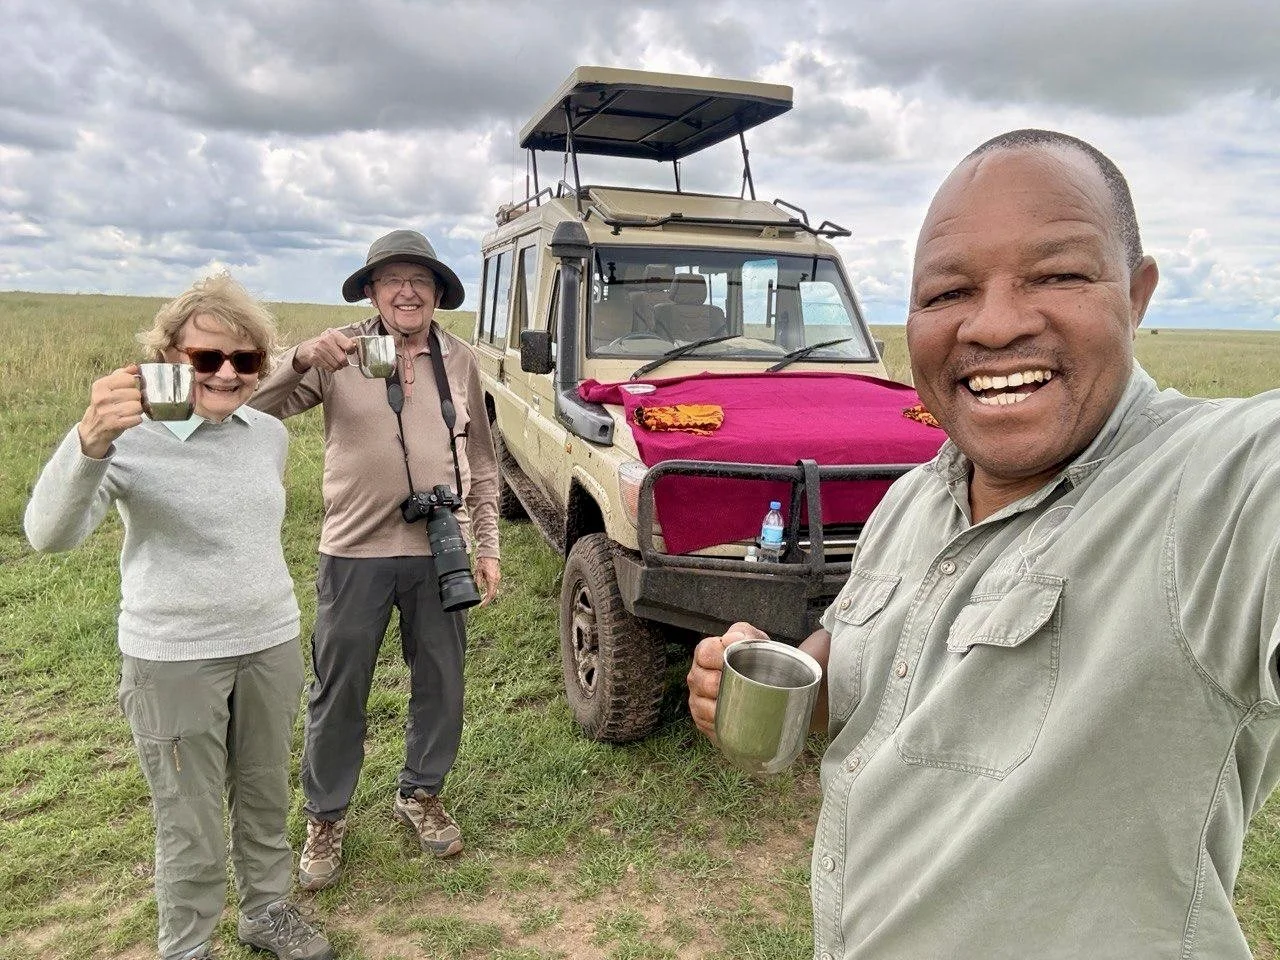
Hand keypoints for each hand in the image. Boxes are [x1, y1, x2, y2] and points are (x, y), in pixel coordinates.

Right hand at [77, 365, 143, 458]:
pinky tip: (128, 420)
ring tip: (128, 412)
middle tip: (127, 404)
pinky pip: (137, 419)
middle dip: (136, 399)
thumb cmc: (104, 406)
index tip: (126, 391)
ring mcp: (107, 412)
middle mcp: (101, 398)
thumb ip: (120, 375)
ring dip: (137, 410)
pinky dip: (136, 420)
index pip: (129, 379)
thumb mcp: (107, 388)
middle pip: (136, 393)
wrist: (91, 430)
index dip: (132, 385)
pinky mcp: (113, 425)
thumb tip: (134, 366)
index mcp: (100, 385)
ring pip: (137, 406)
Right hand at [293, 328, 356, 372]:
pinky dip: (332, 369)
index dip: (351, 351)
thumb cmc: (325, 343)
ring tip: (335, 363)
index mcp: (334, 335)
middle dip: (344, 363)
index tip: (349, 352)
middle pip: (343, 359)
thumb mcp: (335, 338)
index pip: (349, 345)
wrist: (307, 348)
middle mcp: (326, 341)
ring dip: (338, 366)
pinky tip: (329, 364)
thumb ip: (346, 341)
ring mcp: (320, 349)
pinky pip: (330, 368)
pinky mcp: (315, 358)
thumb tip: (356, 345)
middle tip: (343, 362)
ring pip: (337, 365)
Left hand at [475, 557, 500, 605]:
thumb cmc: (484, 560)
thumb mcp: (478, 572)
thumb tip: (475, 590)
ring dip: (489, 595)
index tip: (481, 606)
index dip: (486, 602)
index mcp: (492, 580)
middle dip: (487, 600)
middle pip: (493, 594)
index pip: (490, 595)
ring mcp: (498, 578)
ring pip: (494, 590)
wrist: (489, 552)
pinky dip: (490, 590)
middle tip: (481, 604)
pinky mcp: (497, 576)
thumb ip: (477, 582)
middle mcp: (496, 580)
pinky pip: (495, 586)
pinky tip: (486, 590)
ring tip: (483, 598)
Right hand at [686, 622, 768, 740]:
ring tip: (741, 704)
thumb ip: (744, 633)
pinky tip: (733, 718)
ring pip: (704, 705)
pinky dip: (722, 722)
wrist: (764, 690)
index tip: (741, 661)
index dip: (721, 657)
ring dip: (724, 706)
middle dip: (726, 685)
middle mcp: (697, 675)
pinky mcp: (701, 720)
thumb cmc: (757, 662)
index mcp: (705, 653)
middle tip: (746, 687)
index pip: (705, 652)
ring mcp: (696, 698)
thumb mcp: (754, 642)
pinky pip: (707, 723)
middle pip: (704, 681)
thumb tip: (731, 639)